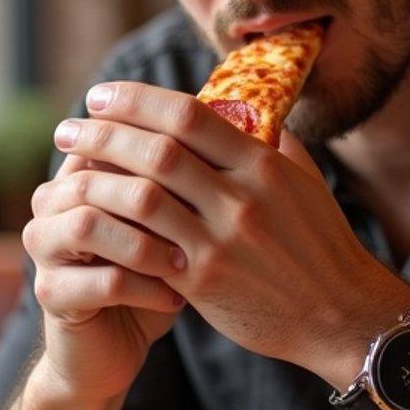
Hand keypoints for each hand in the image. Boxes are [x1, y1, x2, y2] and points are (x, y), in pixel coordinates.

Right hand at [23, 137, 186, 403]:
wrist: (115, 345)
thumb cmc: (153, 273)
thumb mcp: (173, 219)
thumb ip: (189, 173)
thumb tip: (247, 121)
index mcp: (84, 171)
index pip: (113, 135)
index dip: (158, 142)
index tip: (210, 165)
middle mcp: (54, 201)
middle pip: (96, 172)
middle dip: (154, 192)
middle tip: (203, 213)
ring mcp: (46, 245)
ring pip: (90, 223)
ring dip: (146, 243)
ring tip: (186, 263)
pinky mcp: (52, 292)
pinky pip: (101, 280)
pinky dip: (146, 288)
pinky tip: (176, 300)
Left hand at [42, 81, 409, 387]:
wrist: (341, 315)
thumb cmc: (321, 244)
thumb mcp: (304, 181)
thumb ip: (270, 141)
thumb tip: (238, 105)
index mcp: (264, 165)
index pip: (188, 114)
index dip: (136, 100)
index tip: (101, 94)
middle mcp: (242, 198)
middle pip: (158, 150)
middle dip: (104, 134)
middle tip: (68, 128)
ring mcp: (221, 242)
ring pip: (144, 198)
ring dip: (97, 179)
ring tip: (68, 170)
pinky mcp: (204, 282)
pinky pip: (145, 248)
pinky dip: (114, 229)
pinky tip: (90, 219)